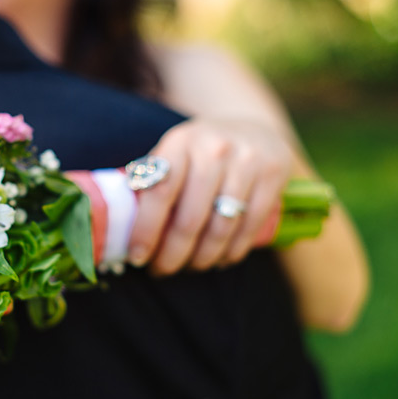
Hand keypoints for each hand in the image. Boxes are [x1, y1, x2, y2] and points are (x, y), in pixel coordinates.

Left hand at [126, 117, 292, 275]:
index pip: (160, 192)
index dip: (146, 229)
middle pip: (190, 217)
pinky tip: (220, 260)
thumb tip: (125, 232)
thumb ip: (153, 184)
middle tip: (163, 269)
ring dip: (203, 257)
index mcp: (180, 142)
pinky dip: (232, 251)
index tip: (137, 256)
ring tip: (191, 266)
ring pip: (221, 227)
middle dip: (173, 253)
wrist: (253, 128)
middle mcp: (214, 148)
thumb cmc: (200, 152)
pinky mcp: (273, 174)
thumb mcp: (174, 154)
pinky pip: (250, 226)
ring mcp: (246, 161)